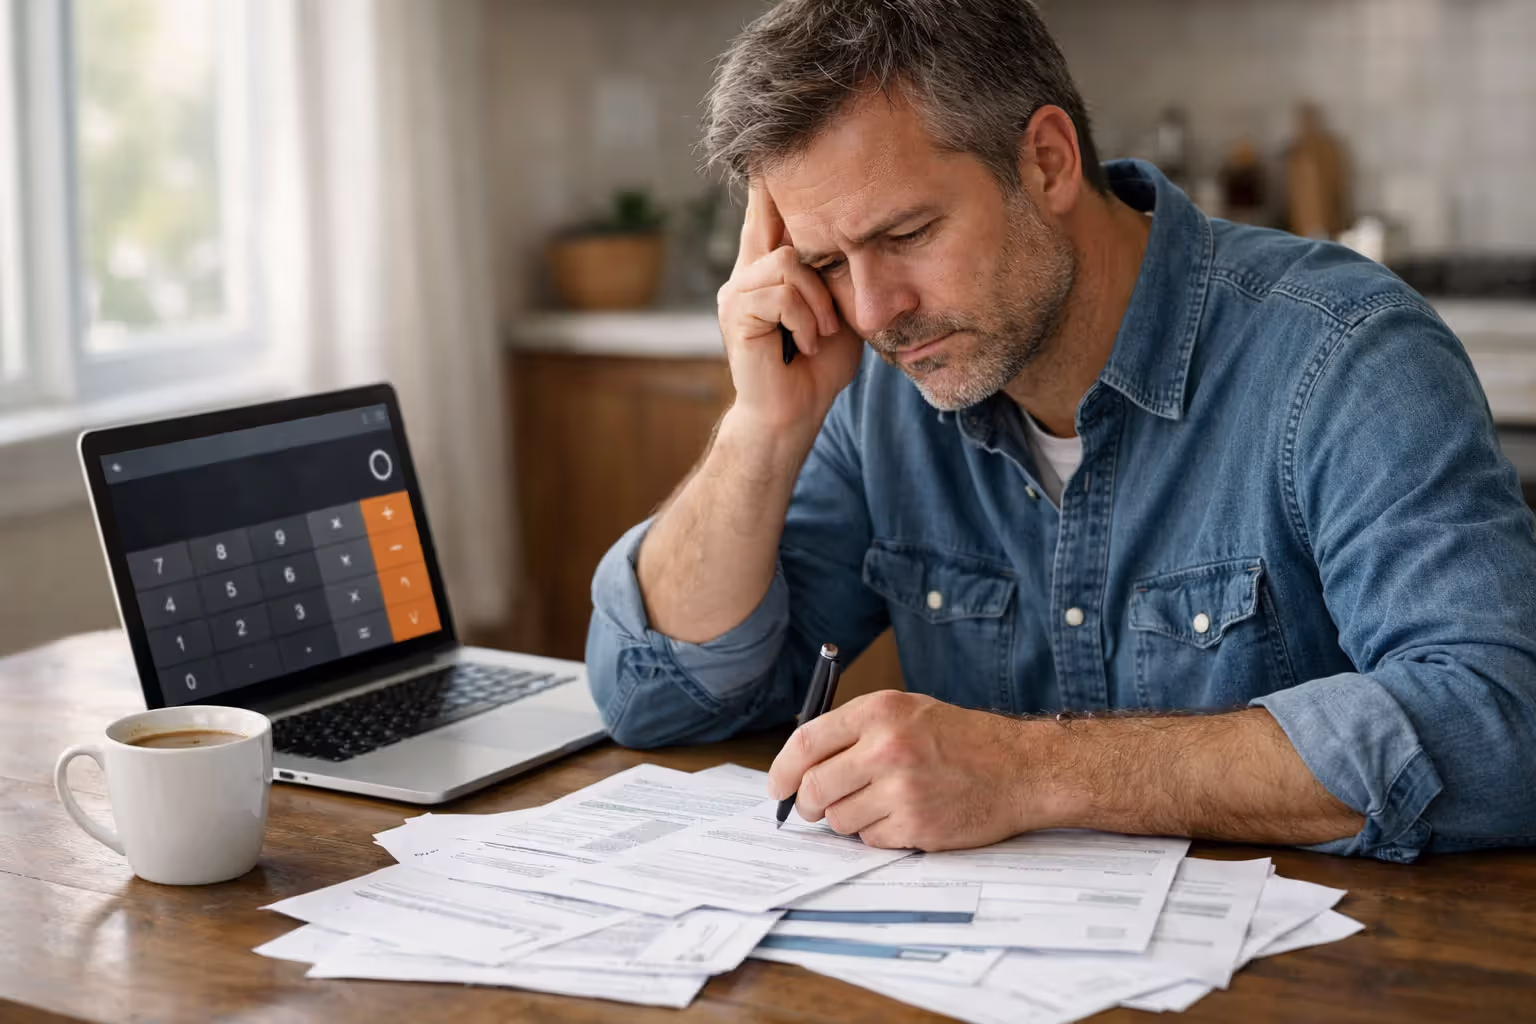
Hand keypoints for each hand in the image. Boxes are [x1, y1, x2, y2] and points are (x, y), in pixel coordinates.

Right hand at [716, 181, 863, 440]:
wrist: (794, 415)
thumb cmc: (819, 365)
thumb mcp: (841, 306)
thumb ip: (840, 270)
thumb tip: (866, 230)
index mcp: (769, 265)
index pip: (769, 206)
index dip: (775, 175)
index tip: (782, 144)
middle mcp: (746, 271)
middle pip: (776, 216)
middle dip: (816, 233)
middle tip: (834, 285)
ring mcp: (736, 291)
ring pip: (788, 261)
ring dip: (819, 301)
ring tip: (823, 332)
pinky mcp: (735, 314)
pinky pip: (781, 292)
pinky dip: (807, 319)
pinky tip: (810, 343)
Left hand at [767, 691, 1056, 849]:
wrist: (1020, 769)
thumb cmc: (962, 739)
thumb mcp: (907, 710)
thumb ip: (855, 728)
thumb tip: (801, 761)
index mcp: (879, 712)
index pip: (805, 742)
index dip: (782, 770)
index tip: (777, 786)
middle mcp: (886, 748)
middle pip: (814, 789)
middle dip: (808, 803)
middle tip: (815, 807)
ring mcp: (902, 790)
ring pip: (839, 819)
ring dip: (848, 818)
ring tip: (878, 803)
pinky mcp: (916, 826)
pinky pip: (870, 839)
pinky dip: (878, 834)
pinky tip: (902, 816)